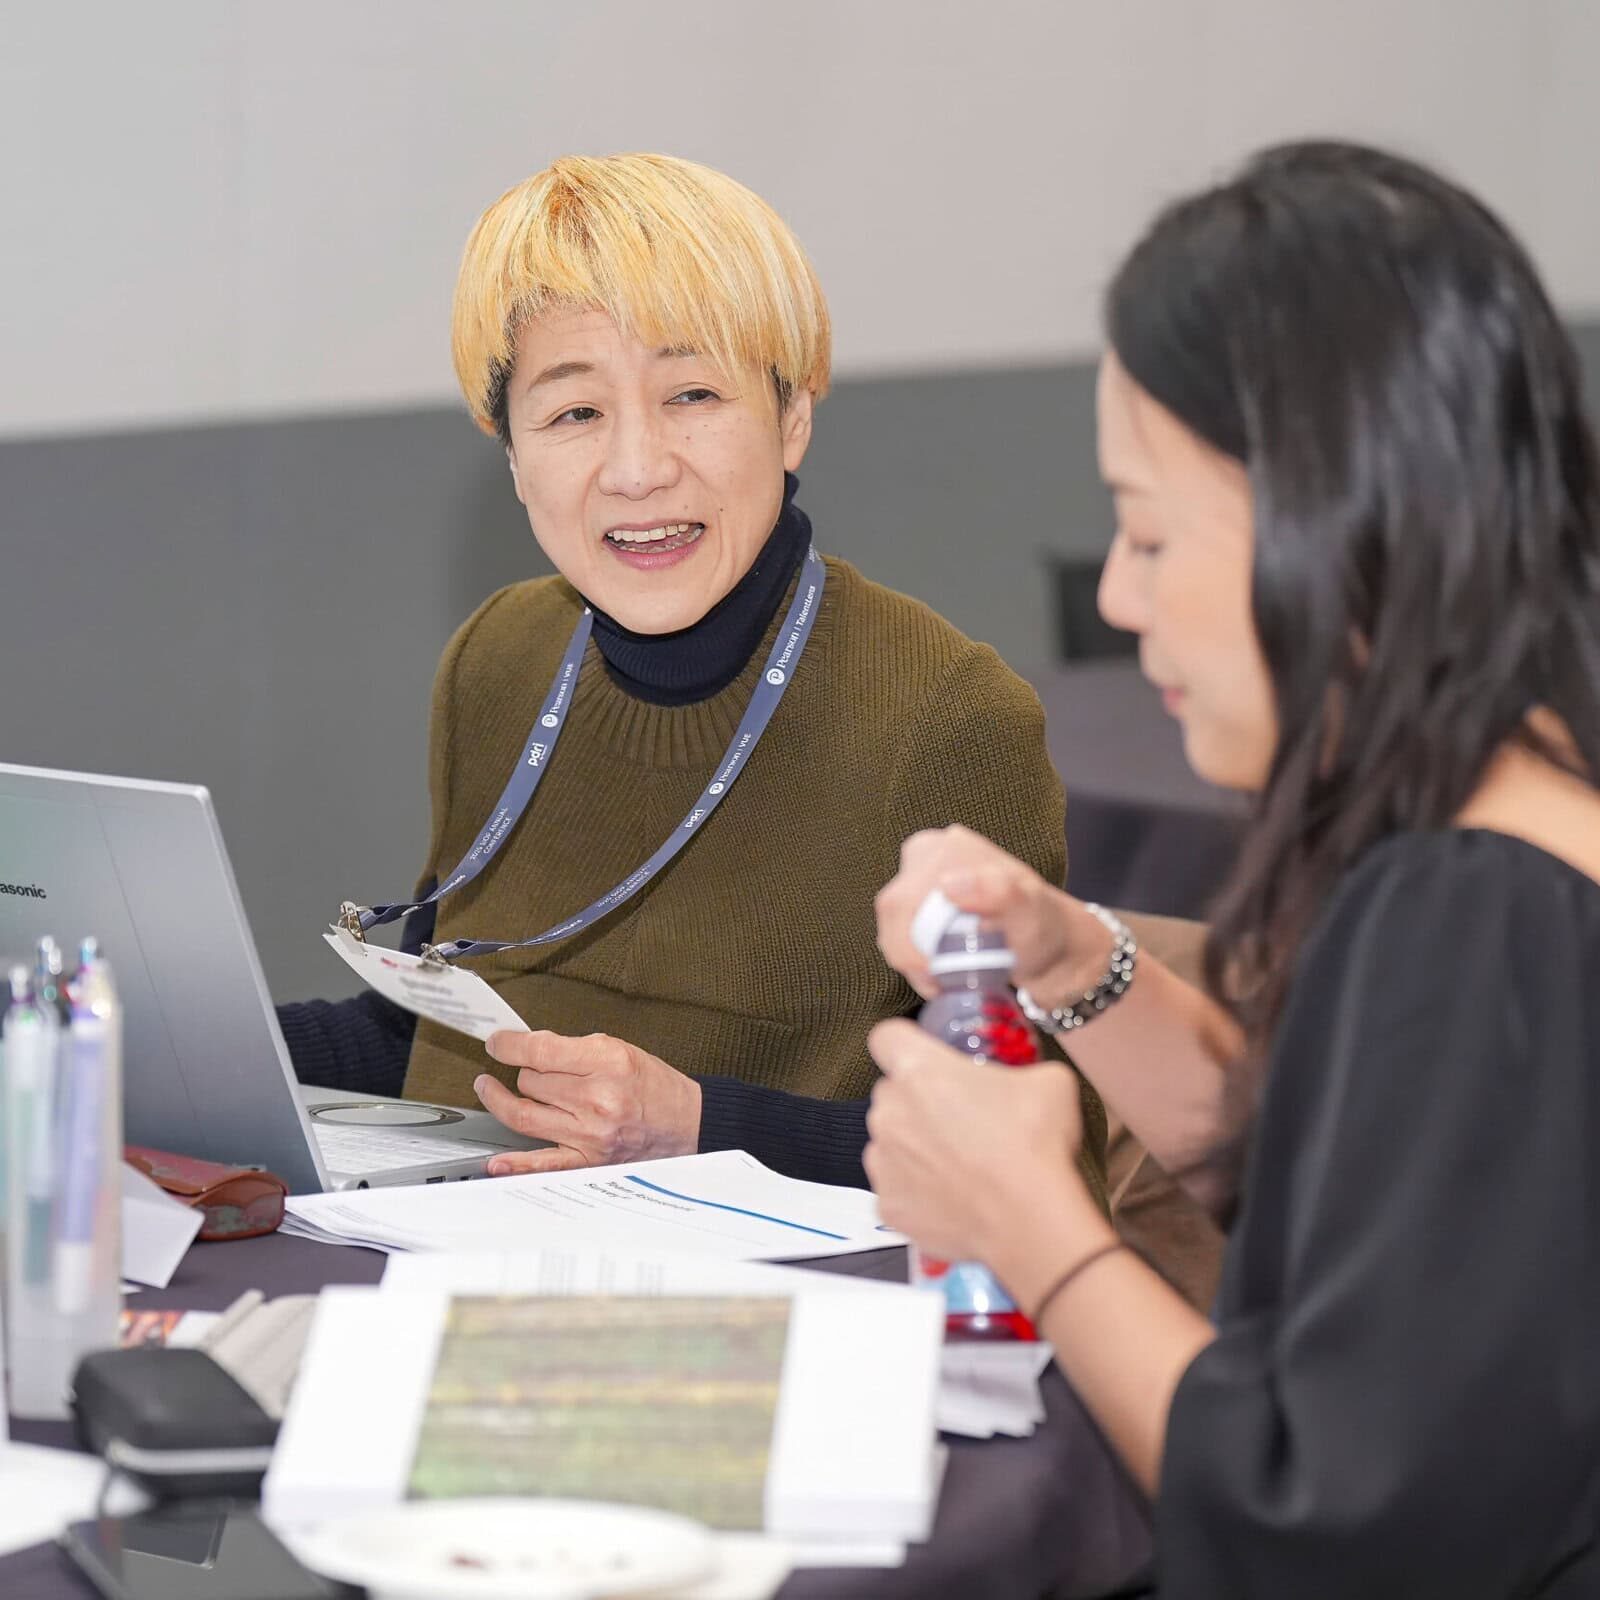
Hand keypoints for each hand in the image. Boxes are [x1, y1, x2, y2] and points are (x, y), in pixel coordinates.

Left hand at [474, 1030, 701, 1175]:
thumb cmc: (655, 1087)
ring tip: (489, 1089)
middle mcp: (597, 1099)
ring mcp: (591, 1134)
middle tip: (525, 1068)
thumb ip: (575, 1050)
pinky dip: (516, 1163)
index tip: (497, 1042)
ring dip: (501, 1100)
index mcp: (608, 1063)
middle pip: (530, 1082)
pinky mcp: (589, 1161)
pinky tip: (496, 1160)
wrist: (687, 1124)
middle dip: (523, 1071)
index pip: (540, 1051)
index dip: (508, 1045)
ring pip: (525, 1115)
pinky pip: (543, 1163)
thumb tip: (529, 1049)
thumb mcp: (621, 1050)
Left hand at [864, 1018, 1090, 1266]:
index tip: (926, 1057)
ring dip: (914, 1145)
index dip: (906, 1044)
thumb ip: (1020, 1069)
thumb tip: (1024, 1078)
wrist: (1030, 1218)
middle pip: (891, 1093)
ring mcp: (883, 1162)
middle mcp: (889, 1112)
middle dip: (917, 1101)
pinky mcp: (888, 1205)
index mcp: (918, 1070)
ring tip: (959, 1162)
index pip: (887, 1037)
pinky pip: (897, 1187)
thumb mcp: (1048, 1080)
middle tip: (959, 1117)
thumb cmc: (1033, 1144)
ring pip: (889, 1141)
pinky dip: (917, 1190)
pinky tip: (953, 1195)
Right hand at [875, 825, 1112, 1005]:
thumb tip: (949, 884)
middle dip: (912, 957)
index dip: (911, 947)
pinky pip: (896, 937)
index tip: (938, 975)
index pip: (902, 903)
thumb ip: (999, 892)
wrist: (1048, 946)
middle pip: (893, 917)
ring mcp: (916, 879)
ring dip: (913, 962)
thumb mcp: (1029, 910)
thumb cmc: (1042, 928)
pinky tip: (939, 971)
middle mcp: (923, 855)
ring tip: (945, 979)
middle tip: (943, 982)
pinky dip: (914, 961)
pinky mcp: (915, 903)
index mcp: (944, 847)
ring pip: (891, 931)